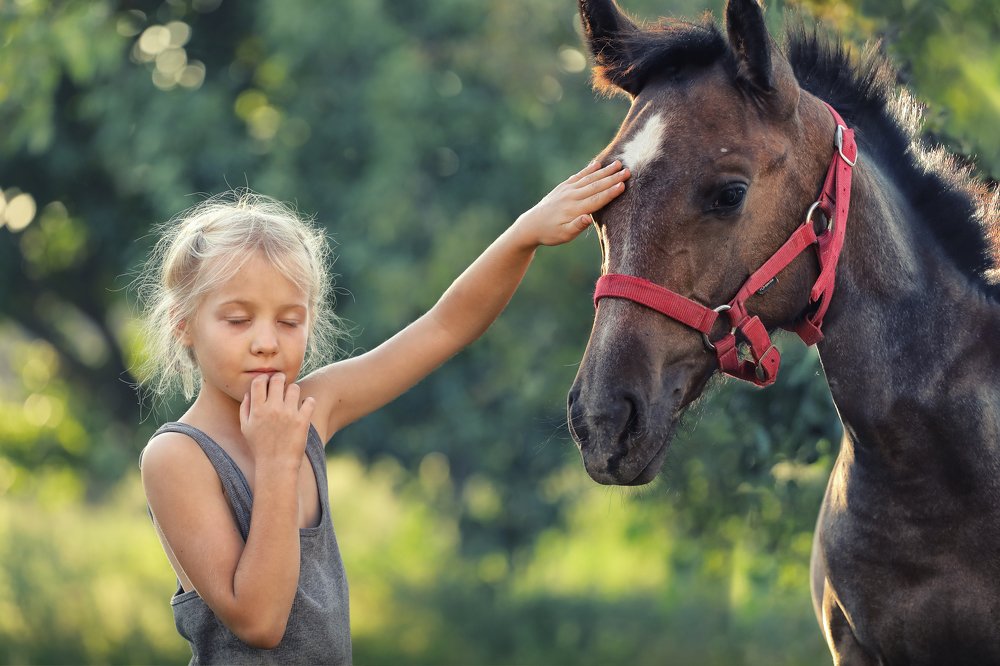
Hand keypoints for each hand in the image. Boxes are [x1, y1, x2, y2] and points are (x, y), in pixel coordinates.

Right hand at [239, 373, 314, 466]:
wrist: (276, 465)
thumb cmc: (259, 447)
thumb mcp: (245, 428)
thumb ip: (245, 408)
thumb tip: (250, 392)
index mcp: (257, 409)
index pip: (259, 381)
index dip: (264, 378)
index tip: (267, 382)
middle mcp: (273, 408)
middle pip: (278, 379)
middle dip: (280, 379)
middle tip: (282, 384)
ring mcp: (289, 414)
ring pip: (294, 388)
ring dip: (293, 391)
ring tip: (292, 399)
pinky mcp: (303, 420)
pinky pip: (309, 401)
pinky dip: (308, 403)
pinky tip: (304, 407)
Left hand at [514, 160, 629, 246]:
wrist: (531, 225)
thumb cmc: (550, 234)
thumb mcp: (563, 235)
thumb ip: (576, 226)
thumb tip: (588, 218)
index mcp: (575, 209)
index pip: (596, 199)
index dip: (610, 192)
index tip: (623, 185)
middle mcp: (572, 196)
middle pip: (596, 185)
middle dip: (613, 178)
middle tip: (628, 171)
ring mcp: (567, 190)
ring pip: (589, 178)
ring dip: (604, 171)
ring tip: (618, 163)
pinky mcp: (563, 187)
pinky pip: (578, 176)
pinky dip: (588, 170)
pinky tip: (597, 164)